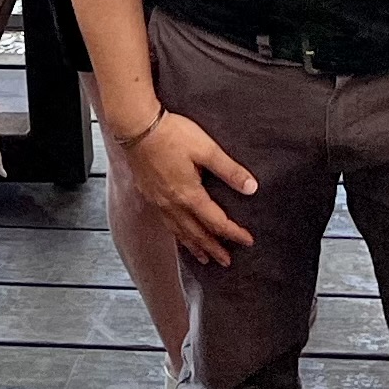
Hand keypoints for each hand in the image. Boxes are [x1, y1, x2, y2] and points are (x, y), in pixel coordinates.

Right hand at [119, 108, 257, 266]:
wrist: (136, 127)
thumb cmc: (170, 134)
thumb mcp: (206, 148)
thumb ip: (229, 170)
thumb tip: (251, 188)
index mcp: (189, 195)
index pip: (217, 222)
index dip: (234, 233)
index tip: (247, 241)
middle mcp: (173, 204)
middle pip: (197, 234)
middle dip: (214, 248)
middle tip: (227, 261)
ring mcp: (159, 202)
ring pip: (180, 232)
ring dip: (195, 246)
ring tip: (204, 258)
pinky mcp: (150, 195)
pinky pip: (167, 224)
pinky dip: (178, 235)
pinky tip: (180, 235)